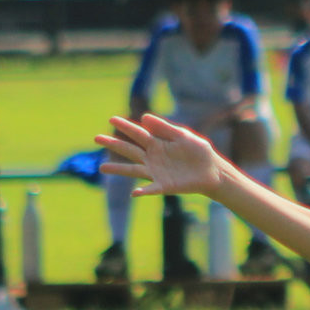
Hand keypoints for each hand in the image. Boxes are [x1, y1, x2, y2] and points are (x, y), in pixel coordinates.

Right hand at [95, 114, 224, 199]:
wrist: (212, 171)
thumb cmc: (198, 152)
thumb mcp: (183, 136)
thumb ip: (165, 128)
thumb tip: (144, 117)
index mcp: (157, 143)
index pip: (138, 133)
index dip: (126, 126)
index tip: (111, 119)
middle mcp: (153, 157)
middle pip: (130, 150)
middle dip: (114, 144)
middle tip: (97, 138)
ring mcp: (156, 172)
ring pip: (133, 170)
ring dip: (118, 169)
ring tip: (102, 168)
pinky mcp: (164, 186)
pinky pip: (151, 189)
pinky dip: (143, 191)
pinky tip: (134, 192)